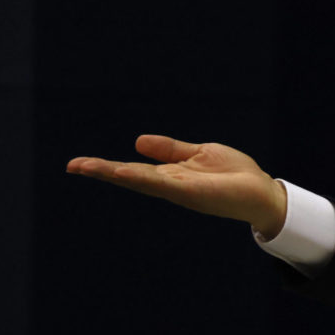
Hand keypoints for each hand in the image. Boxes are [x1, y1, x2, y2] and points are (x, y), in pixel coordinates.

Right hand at [66, 135, 288, 237]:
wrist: (262, 191)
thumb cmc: (235, 174)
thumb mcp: (198, 153)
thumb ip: (170, 149)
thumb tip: (137, 142)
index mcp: (171, 175)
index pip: (133, 170)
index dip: (107, 166)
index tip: (79, 164)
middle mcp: (171, 185)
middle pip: (130, 176)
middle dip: (102, 171)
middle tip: (72, 166)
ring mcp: (180, 190)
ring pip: (141, 180)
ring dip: (115, 173)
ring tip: (86, 167)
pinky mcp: (193, 192)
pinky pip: (163, 183)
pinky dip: (143, 178)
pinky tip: (124, 172)